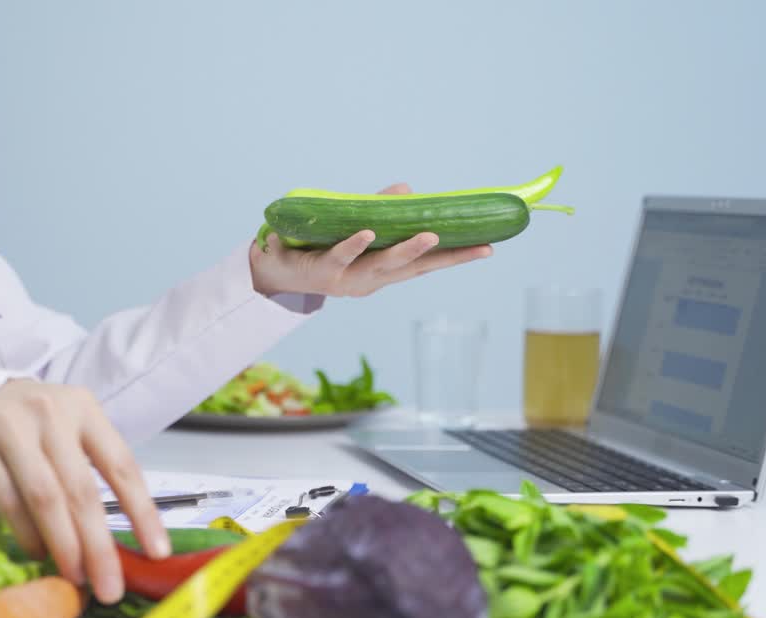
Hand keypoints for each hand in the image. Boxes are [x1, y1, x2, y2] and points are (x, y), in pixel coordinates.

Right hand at [0, 379, 169, 603]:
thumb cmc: (36, 425)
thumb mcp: (71, 431)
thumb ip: (92, 472)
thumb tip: (115, 544)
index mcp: (85, 409)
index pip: (121, 466)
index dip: (142, 512)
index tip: (156, 552)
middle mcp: (51, 415)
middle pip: (81, 490)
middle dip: (99, 546)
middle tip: (110, 587)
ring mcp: (12, 430)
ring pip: (45, 499)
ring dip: (64, 545)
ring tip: (77, 577)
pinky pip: (9, 502)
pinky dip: (28, 535)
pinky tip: (41, 554)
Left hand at [248, 183, 494, 297]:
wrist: (275, 273)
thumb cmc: (322, 250)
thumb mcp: (357, 230)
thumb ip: (381, 212)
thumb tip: (407, 190)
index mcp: (382, 272)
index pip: (427, 265)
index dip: (458, 257)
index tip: (490, 248)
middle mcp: (369, 279)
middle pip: (411, 267)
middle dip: (443, 256)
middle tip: (475, 245)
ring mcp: (345, 277)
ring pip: (380, 263)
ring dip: (406, 249)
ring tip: (430, 235)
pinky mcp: (319, 269)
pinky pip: (338, 254)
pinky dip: (352, 243)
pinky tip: (367, 231)